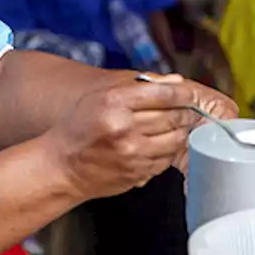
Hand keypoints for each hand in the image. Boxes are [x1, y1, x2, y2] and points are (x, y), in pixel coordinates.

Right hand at [41, 73, 237, 198]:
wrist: (62, 166)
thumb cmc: (80, 126)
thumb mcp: (102, 94)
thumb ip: (141, 85)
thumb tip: (177, 82)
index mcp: (114, 101)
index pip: (164, 94)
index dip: (185, 94)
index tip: (192, 95)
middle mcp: (123, 126)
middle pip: (174, 117)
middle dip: (186, 114)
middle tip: (190, 112)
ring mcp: (131, 152)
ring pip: (175, 140)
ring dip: (181, 134)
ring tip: (177, 128)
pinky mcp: (136, 172)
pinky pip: (166, 160)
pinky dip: (169, 152)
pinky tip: (161, 146)